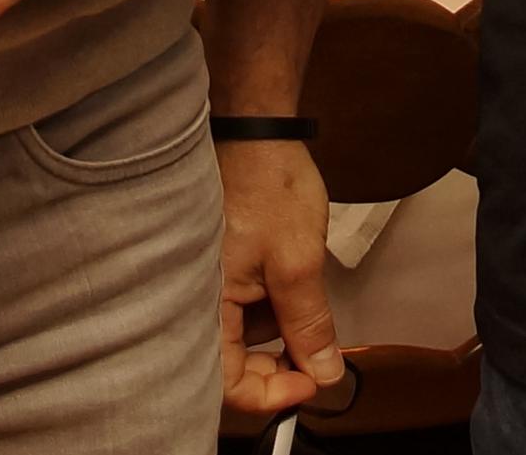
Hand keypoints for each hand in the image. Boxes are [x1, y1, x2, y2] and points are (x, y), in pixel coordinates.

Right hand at [219, 137, 348, 425]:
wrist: (258, 130)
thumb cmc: (268, 188)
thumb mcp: (299, 263)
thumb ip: (309, 325)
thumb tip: (324, 373)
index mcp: (208, 305)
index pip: (229, 384)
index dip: (273, 395)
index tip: (311, 383)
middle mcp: (201, 300)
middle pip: (236, 364)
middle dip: (280, 363)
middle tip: (317, 349)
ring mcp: (213, 283)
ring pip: (247, 333)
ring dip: (280, 328)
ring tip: (303, 290)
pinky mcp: (225, 267)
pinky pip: (247, 304)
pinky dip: (273, 303)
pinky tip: (292, 276)